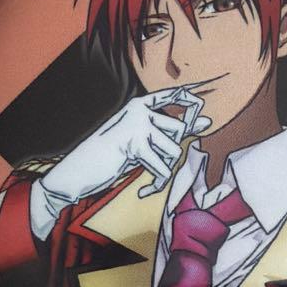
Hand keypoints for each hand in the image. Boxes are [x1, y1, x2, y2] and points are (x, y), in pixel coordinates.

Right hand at [40, 85, 211, 205]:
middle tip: (153, 164)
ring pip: (174, 150)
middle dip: (172, 151)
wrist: (78, 170)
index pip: (173, 94)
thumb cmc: (110, 155)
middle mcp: (140, 111)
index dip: (191, 100)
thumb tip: (208, 120)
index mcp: (139, 105)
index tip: (202, 111)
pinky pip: (163, 168)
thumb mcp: (140, 139)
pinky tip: (145, 192)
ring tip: (148, 176)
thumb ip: (171, 129)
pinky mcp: (136, 145)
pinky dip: (157, 185)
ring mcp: (138, 126)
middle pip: (179, 130)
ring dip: (165, 169)